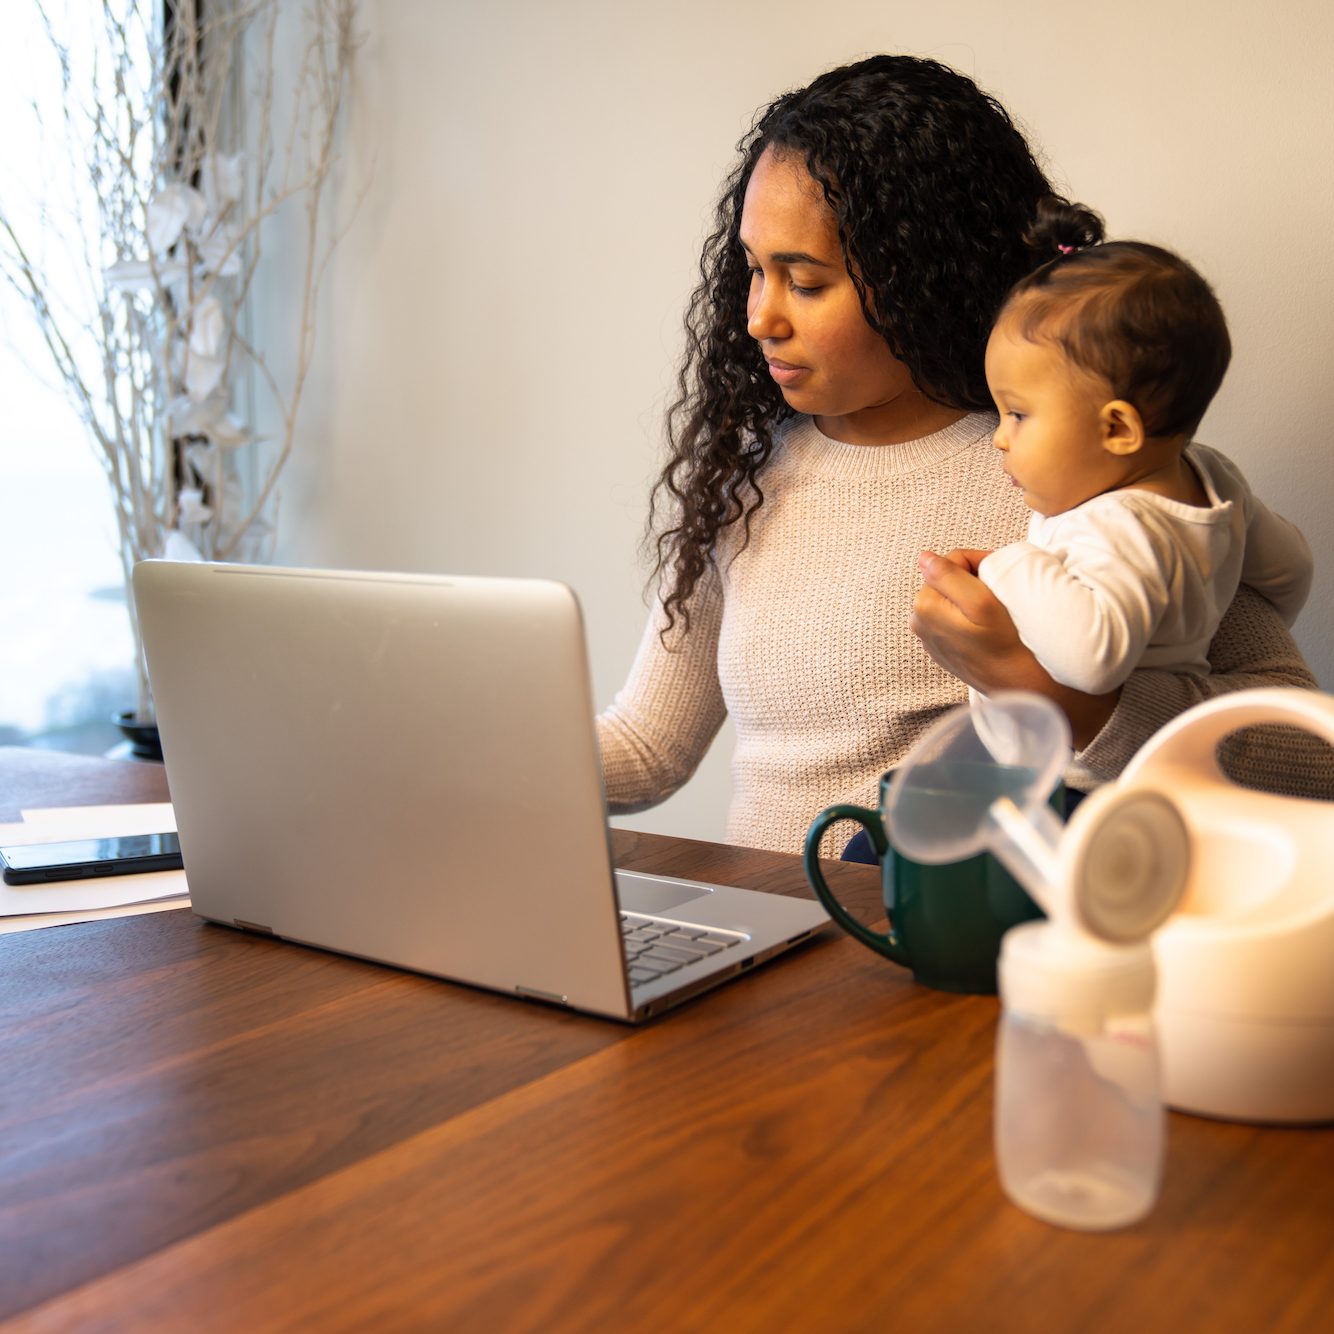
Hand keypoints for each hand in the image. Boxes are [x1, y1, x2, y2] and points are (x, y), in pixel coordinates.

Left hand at [911, 549, 1120, 747]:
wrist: (1016, 684)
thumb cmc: (1004, 643)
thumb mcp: (980, 602)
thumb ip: (948, 575)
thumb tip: (924, 556)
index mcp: (924, 605)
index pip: (951, 561)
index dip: (980, 562)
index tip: (1000, 576)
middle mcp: (919, 620)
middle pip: (949, 580)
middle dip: (974, 580)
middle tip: (998, 594)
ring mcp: (929, 636)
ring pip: (952, 597)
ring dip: (972, 597)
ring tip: (994, 611)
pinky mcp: (941, 647)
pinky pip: (954, 617)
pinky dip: (970, 615)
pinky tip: (986, 627)